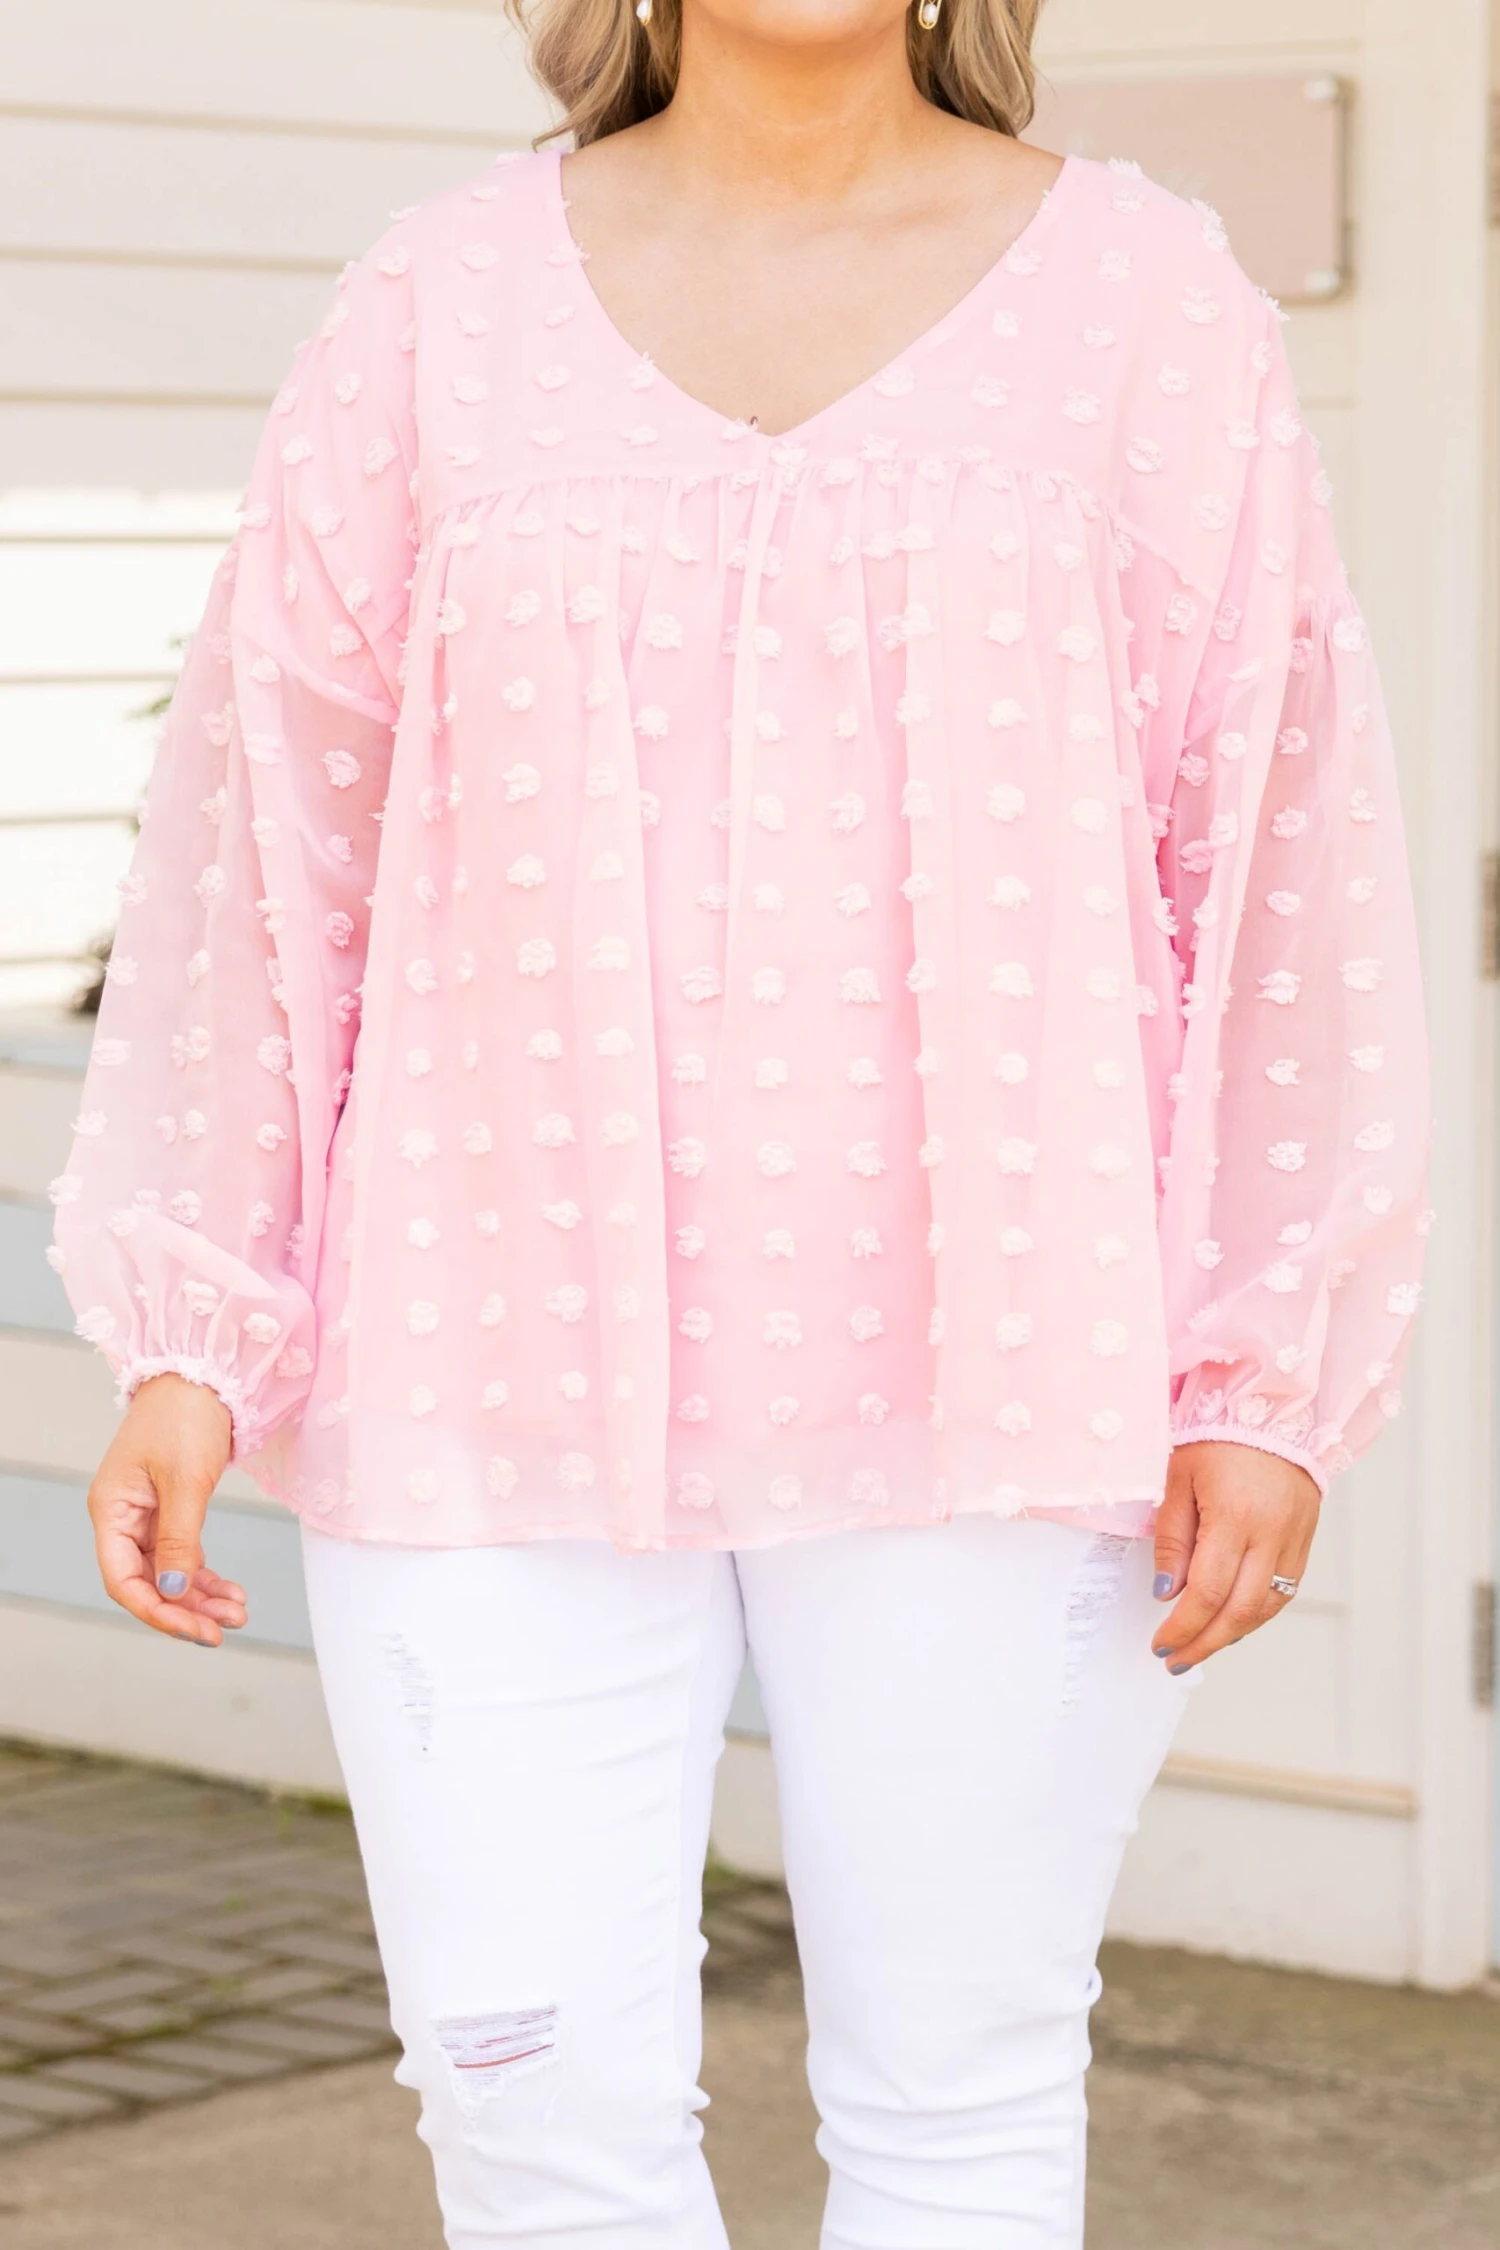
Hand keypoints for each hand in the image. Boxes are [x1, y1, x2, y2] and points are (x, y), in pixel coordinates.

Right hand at [87, 1373, 245, 1647]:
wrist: (207, 1372)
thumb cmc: (187, 1416)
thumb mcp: (185, 1481)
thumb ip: (179, 1541)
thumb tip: (174, 1593)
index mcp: (111, 1510)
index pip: (123, 1580)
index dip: (157, 1611)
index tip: (196, 1630)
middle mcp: (123, 1516)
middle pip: (147, 1582)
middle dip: (185, 1610)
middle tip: (224, 1630)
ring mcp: (146, 1513)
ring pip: (169, 1572)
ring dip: (200, 1597)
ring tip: (237, 1614)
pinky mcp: (171, 1506)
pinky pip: (184, 1555)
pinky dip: (206, 1575)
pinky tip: (231, 1592)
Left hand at [1151, 1441, 1319, 1672]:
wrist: (1274, 1411)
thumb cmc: (1217, 1437)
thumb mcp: (1178, 1478)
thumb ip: (1173, 1538)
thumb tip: (1167, 1592)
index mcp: (1235, 1516)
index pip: (1209, 1591)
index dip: (1183, 1626)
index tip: (1161, 1643)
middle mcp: (1271, 1534)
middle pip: (1241, 1611)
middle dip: (1205, 1642)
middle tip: (1176, 1659)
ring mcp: (1294, 1539)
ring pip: (1267, 1607)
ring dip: (1233, 1634)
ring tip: (1200, 1645)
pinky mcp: (1306, 1539)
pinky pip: (1285, 1590)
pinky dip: (1257, 1613)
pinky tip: (1233, 1621)